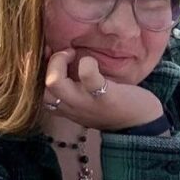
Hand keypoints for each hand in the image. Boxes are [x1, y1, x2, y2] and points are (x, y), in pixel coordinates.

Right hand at [43, 49, 162, 129]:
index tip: (49, 55)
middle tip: (66, 54)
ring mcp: (86, 103)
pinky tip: (93, 62)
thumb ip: (74, 86)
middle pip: (43, 87)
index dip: (38, 71)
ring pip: (54, 83)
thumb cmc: (115, 106)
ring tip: (74, 54)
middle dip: (49, 63)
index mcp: (67, 107)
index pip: (39, 93)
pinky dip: (88, 63)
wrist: (142, 125)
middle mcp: (72, 107)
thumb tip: (63, 57)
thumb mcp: (88, 100)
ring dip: (59, 62)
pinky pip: (88, 76)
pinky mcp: (105, 97)